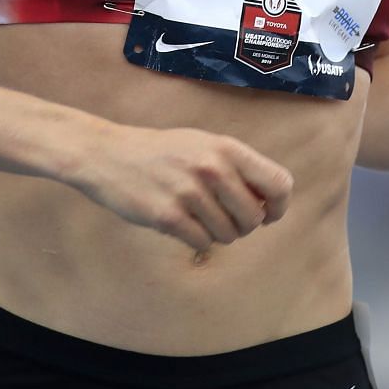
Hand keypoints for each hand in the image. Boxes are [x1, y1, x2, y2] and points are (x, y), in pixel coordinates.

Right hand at [69, 123, 293, 252]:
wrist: (108, 155)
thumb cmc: (162, 152)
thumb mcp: (203, 145)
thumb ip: (237, 167)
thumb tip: (269, 204)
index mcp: (227, 148)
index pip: (279, 183)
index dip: (278, 206)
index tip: (267, 214)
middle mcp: (212, 168)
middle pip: (254, 218)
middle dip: (244, 225)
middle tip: (223, 217)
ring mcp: (190, 193)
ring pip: (230, 235)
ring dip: (218, 233)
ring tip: (197, 215)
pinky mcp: (168, 216)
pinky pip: (203, 243)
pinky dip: (197, 239)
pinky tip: (182, 223)